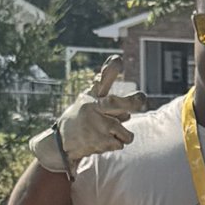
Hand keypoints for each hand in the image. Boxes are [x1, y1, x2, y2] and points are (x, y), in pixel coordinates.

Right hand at [29, 49, 137, 173]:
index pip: (101, 81)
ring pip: (125, 131)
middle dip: (133, 101)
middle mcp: (93, 108)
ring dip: (122, 134)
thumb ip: (103, 81)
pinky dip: (115, 144)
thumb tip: (117, 61)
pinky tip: (101, 141)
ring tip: (108, 132)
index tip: (118, 59)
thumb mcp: (88, 97)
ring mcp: (97, 125)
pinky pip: (121, 143)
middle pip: (116, 103)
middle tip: (142, 98)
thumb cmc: (81, 116)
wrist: (62, 141)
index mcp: (92, 97)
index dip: (110, 70)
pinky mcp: (100, 141)